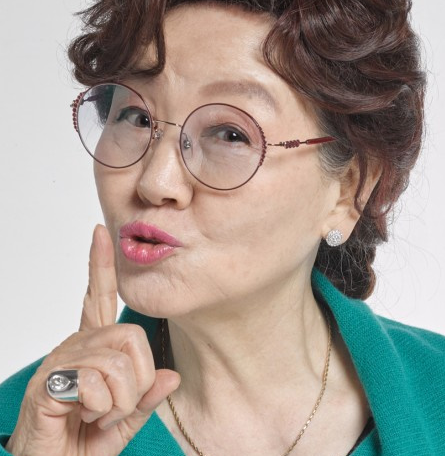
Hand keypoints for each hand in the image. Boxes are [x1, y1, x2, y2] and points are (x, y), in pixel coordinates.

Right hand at [6, 225, 179, 455]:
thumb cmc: (82, 442)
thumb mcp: (125, 419)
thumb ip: (146, 396)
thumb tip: (171, 375)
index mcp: (93, 347)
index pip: (98, 297)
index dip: (101, 265)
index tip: (101, 233)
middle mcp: (76, 345)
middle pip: (131, 337)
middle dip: (136, 383)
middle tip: (114, 407)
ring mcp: (62, 361)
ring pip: (118, 364)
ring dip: (118, 402)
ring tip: (96, 414)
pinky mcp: (50, 381)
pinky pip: (97, 383)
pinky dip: (101, 408)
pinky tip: (83, 415)